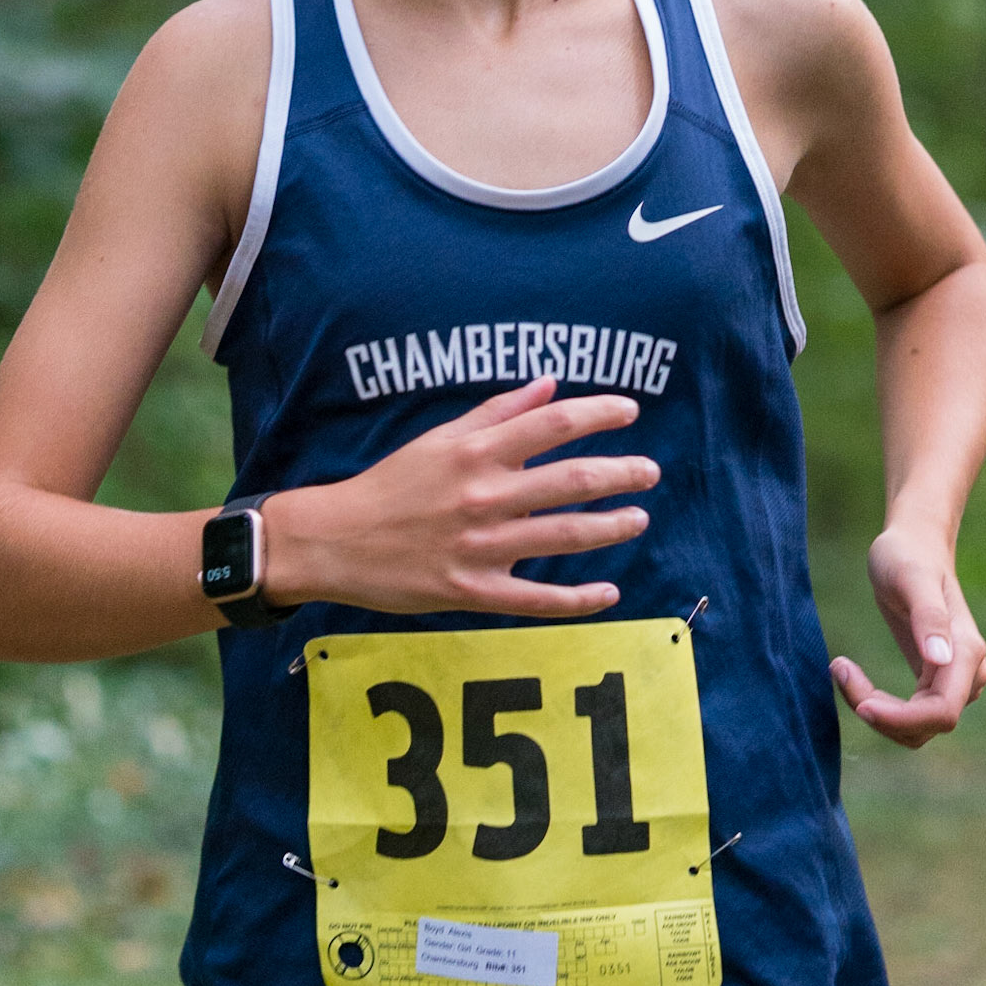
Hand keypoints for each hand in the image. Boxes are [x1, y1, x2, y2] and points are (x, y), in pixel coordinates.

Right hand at [260, 374, 659, 618]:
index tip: (630, 411)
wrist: (335, 540)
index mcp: (475, 453)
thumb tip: (550, 385)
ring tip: (638, 519)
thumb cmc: (391, 485)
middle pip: (570, 481)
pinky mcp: (471, 592)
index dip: (599, 414)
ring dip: (610, 528)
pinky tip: (609, 593)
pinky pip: (536, 600)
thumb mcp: (439, 439)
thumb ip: (497, 413)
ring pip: (563, 538)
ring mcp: (479, 547)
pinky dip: (577, 599)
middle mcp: (483, 496)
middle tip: (650, 472)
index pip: (552, 424)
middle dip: (620, 474)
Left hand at [829, 522, 985, 747]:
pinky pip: (908, 716)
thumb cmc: (907, 555)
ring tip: (842, 669)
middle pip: (926, 724)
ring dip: (876, 712)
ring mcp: (953, 682)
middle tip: (840, 669)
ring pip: (916, 728)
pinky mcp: (932, 683)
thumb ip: (928, 617)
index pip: (942, 711)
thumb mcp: (911, 578)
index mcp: (966, 652)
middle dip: (881, 713)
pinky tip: (850, 674)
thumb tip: (940, 659)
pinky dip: (878, 705)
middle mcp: (967, 674)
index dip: (902, 719)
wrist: (913, 547)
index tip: (861, 705)